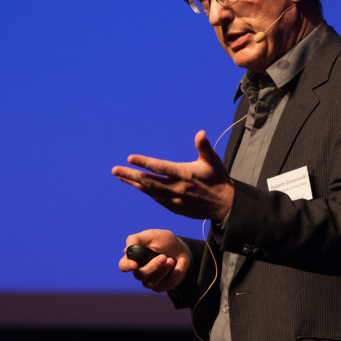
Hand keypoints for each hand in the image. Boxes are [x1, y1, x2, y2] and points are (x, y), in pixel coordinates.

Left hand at [111, 130, 232, 220]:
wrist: (225, 206)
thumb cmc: (219, 180)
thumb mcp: (213, 161)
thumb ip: (204, 147)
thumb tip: (200, 132)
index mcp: (185, 174)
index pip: (160, 168)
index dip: (144, 163)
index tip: (130, 158)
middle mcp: (177, 188)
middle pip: (148, 182)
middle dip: (130, 175)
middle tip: (114, 170)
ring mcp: (175, 200)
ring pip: (149, 191)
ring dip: (133, 184)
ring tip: (120, 177)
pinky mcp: (175, 208)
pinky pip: (156, 198)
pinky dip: (145, 191)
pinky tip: (137, 185)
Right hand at [118, 229, 188, 292]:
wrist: (180, 248)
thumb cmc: (163, 241)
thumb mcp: (151, 235)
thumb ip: (137, 239)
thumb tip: (126, 250)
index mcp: (134, 258)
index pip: (123, 265)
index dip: (127, 266)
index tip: (134, 265)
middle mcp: (140, 271)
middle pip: (139, 275)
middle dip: (152, 267)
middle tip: (163, 257)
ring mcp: (151, 280)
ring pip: (151, 283)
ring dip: (163, 271)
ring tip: (172, 259)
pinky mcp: (163, 285)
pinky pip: (168, 284)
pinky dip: (176, 272)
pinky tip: (181, 261)